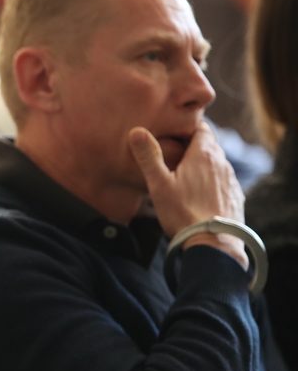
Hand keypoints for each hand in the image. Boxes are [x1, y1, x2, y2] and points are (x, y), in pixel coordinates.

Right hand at [129, 123, 247, 267]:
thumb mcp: (159, 184)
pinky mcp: (236, 197)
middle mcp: (222, 163)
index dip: (188, 128)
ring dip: (204, 166)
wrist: (213, 243)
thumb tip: (136, 131)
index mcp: (204, 154)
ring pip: (217, 164)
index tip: (174, 135)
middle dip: (194, 147)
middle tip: (175, 156)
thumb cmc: (183, 213)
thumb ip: (149, 157)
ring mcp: (231, 180)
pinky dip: (213, 183)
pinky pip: (224, 182)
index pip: (201, 128)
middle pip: (210, 145)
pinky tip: (200, 197)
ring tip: (186, 178)